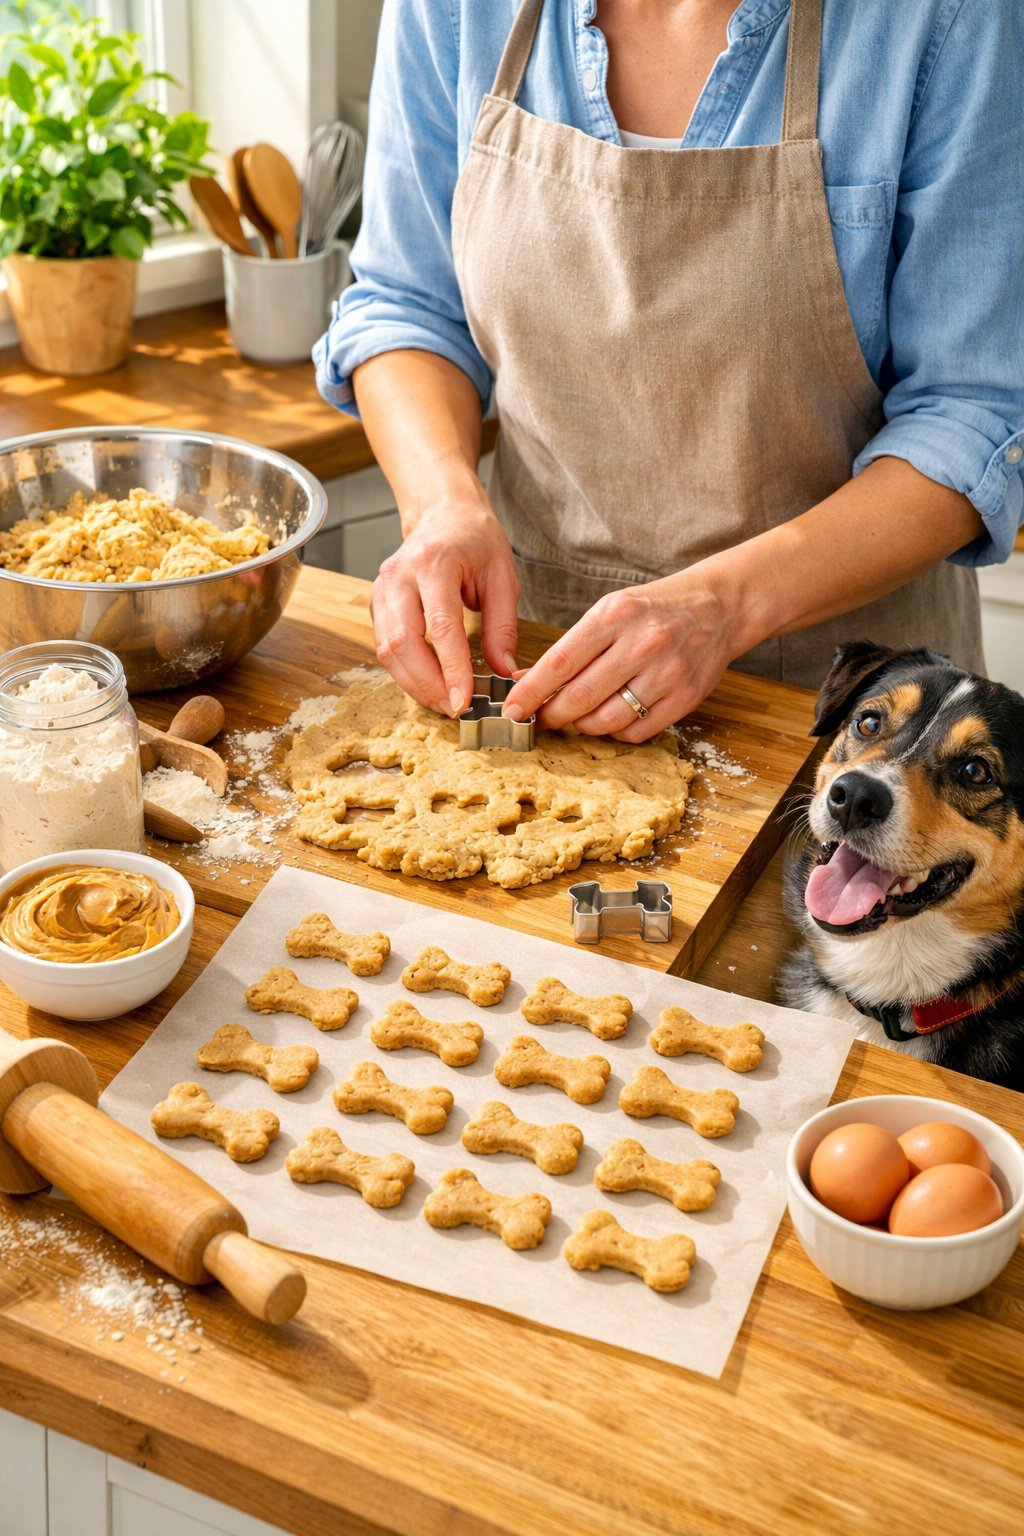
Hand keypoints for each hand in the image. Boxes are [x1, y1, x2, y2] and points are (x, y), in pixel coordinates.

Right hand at [372, 500, 519, 716]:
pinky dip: (403, 670)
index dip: (451, 669)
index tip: (464, 700)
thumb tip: (504, 672)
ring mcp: (382, 587)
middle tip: (453, 708)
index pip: (440, 626)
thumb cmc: (475, 539)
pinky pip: (383, 644)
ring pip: (386, 648)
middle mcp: (400, 575)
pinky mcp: (376, 601)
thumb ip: (503, 626)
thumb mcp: (502, 576)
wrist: (443, 513)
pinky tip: (426, 683)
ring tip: (441, 701)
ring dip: (413, 683)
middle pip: (403, 642)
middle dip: (427, 683)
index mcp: (434, 563)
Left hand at [501, 569, 735, 740]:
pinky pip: (637, 731)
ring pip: (607, 720)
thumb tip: (528, 682)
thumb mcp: (609, 611)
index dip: (531, 692)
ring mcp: (667, 672)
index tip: (512, 709)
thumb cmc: (654, 609)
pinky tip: (612, 717)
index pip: (560, 662)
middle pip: (581, 696)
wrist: (718, 607)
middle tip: (542, 719)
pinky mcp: (685, 697)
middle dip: (552, 715)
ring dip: (583, 726)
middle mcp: (642, 643)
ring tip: (577, 718)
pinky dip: (616, 731)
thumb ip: (572, 647)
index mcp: (615, 615)